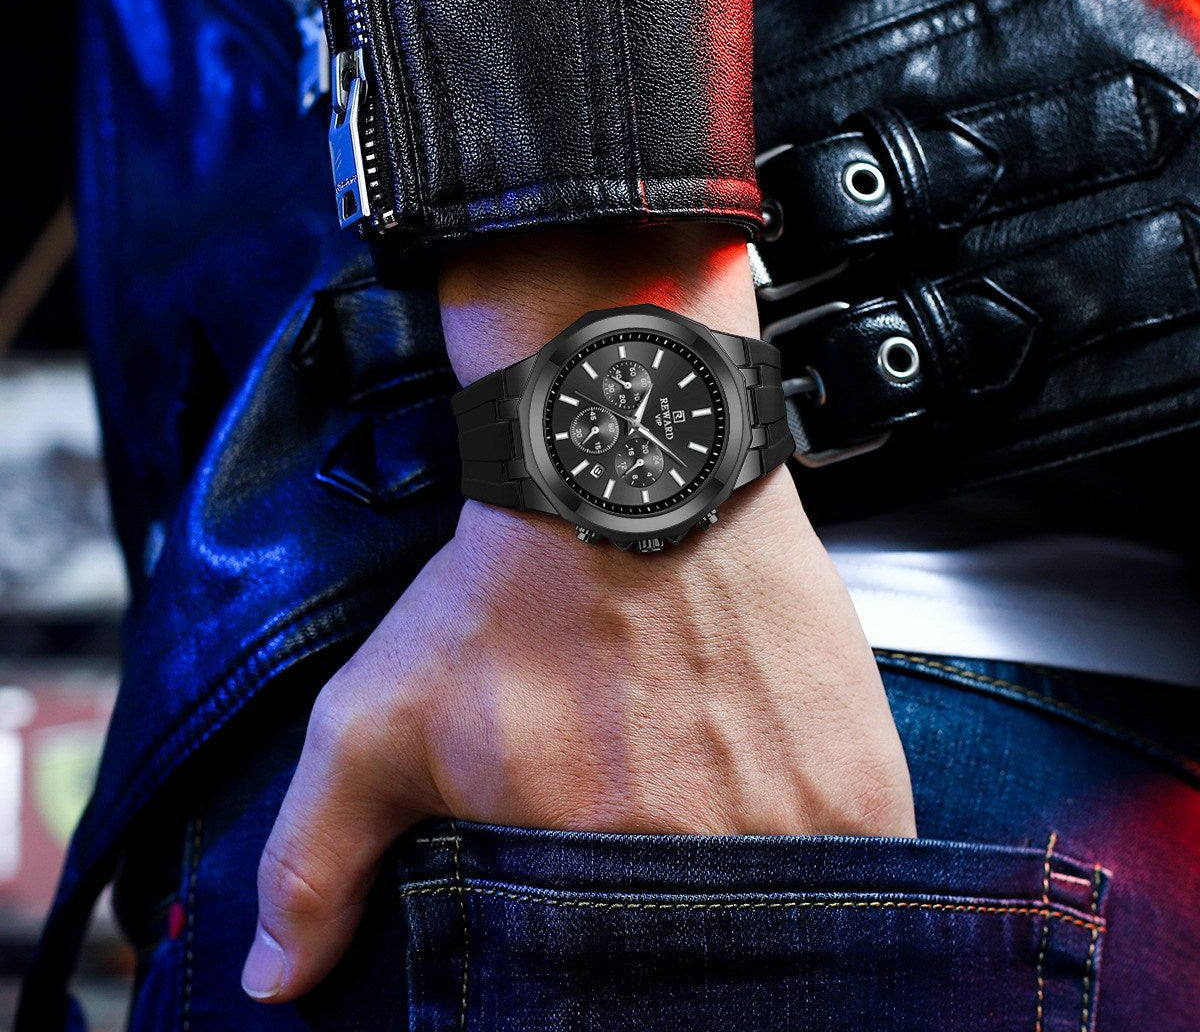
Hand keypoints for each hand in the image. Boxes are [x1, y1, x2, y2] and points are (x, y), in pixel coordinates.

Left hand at [243, 222, 915, 1003]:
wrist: (630, 471)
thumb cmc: (509, 588)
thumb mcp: (372, 715)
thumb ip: (315, 858)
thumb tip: (279, 983)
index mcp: (582, 873)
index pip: (595, 1002)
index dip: (592, 979)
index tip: (594, 941)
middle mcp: (700, 870)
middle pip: (694, 969)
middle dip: (664, 940)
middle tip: (648, 840)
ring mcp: (797, 833)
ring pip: (778, 931)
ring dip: (743, 901)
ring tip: (704, 810)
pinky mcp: (865, 787)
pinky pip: (854, 879)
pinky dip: (814, 866)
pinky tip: (764, 796)